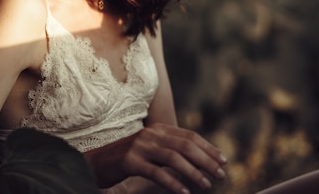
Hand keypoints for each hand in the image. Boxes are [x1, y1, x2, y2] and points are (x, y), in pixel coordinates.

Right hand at [85, 122, 227, 193]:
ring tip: (206, 185)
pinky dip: (173, 183)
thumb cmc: (127, 159)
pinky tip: (184, 192)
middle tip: (220, 175)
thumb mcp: (150, 149)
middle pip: (185, 145)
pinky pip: (156, 172)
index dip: (208, 148)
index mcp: (157, 129)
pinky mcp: (130, 161)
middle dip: (206, 160)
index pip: (189, 135)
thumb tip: (199, 161)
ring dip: (193, 172)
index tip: (223, 161)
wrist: (95, 163)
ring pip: (173, 158)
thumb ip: (170, 150)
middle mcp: (150, 134)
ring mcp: (140, 147)